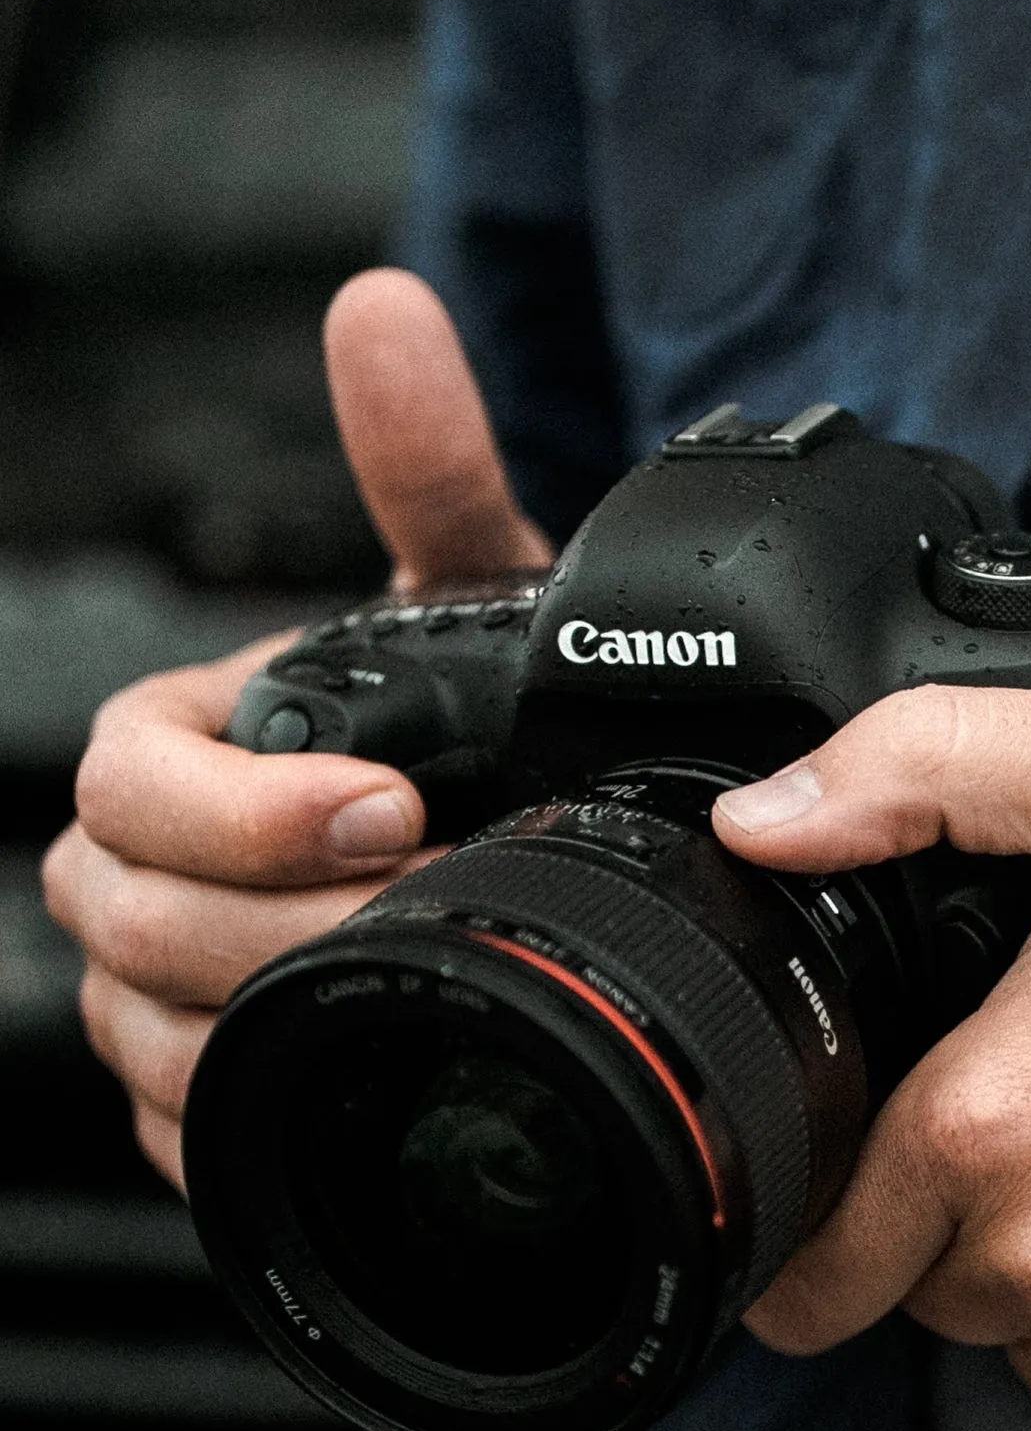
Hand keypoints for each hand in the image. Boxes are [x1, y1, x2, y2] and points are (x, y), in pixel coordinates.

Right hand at [43, 269, 549, 1190]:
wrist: (509, 839)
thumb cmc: (467, 719)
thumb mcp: (461, 600)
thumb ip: (422, 466)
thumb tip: (384, 311)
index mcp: (179, 746)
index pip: (128, 780)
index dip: (242, 804)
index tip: (388, 803)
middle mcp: (144, 863)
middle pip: (120, 914)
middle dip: (267, 919)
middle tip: (424, 907)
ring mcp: (156, 977)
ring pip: (138, 1025)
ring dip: (269, 1021)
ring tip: (417, 998)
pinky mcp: (198, 1075)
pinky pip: (176, 1119)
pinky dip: (256, 1112)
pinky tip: (359, 1089)